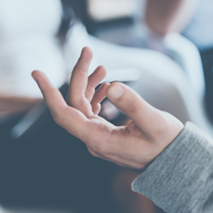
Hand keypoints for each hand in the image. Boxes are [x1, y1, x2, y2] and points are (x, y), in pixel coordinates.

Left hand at [32, 47, 183, 170]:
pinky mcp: (106, 133)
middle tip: (88, 51)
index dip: (49, 93)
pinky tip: (105, 84)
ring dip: (88, 84)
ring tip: (101, 66)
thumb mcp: (154, 122)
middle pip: (74, 104)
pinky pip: (91, 112)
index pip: (65, 114)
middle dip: (79, 75)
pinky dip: (95, 94)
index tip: (37, 73)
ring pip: (82, 106)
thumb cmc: (166, 144)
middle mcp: (94, 139)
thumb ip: (133, 104)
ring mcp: (99, 137)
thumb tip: (112, 86)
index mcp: (99, 140)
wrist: (175, 161)